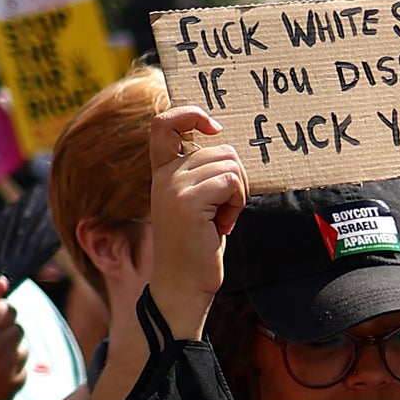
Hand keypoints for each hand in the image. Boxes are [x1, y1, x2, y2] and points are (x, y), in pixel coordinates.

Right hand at [145, 103, 242, 328]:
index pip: (164, 123)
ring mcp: (174, 186)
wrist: (182, 286)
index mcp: (162, 172)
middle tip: (221, 212)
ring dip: (237, 195)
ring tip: (219, 220)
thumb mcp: (195, 204)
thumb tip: (228, 147)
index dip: (190, 114)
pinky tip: (222, 225)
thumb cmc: (196, 247)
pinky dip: (237, 203)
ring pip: (230, 165)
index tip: (213, 126)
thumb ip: (202, 175)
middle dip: (235, 180)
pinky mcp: (188, 201)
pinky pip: (232, 182)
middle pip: (221, 149)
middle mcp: (164, 175)